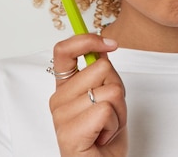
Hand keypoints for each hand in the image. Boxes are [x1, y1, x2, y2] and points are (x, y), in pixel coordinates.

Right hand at [49, 34, 127, 156]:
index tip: (110, 43)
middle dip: (118, 89)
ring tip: (107, 126)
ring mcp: (61, 117)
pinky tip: (103, 137)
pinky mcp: (69, 133)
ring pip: (110, 90)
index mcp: (64, 88)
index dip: (87, 40)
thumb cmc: (104, 137)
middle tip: (110, 112)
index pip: (64, 51)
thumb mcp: (107, 97)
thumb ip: (101, 74)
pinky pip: (105, 109)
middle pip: (101, 68)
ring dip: (119, 110)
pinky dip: (114, 124)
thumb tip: (103, 49)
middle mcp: (58, 100)